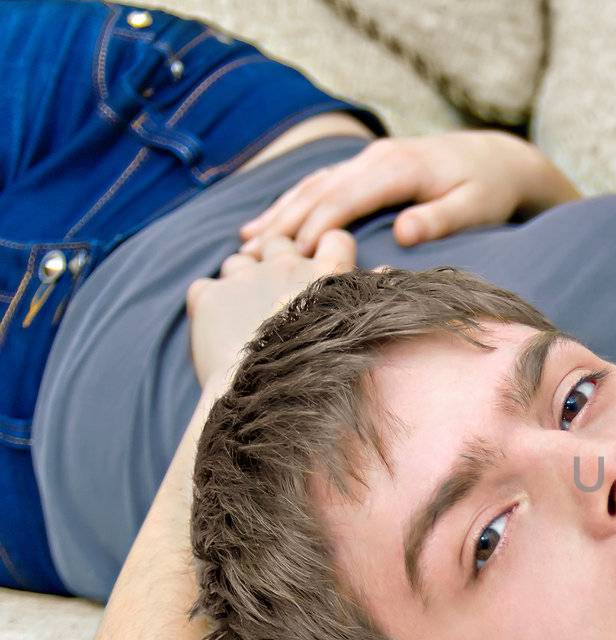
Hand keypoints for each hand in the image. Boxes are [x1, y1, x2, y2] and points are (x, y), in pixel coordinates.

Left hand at [185, 231, 355, 387]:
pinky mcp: (208, 297)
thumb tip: (387, 270)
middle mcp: (286, 266)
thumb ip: (371, 297)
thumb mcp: (359, 333)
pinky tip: (219, 327)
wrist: (268, 403)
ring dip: (240, 279)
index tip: (321, 267)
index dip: (327, 248)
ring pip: (238, 259)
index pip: (334, 237)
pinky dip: (209, 303)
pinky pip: (204, 287)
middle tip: (275, 292)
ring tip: (245, 313)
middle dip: (276, 259)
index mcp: (326, 275)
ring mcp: (244, 278)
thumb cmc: (321, 375)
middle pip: (279, 242)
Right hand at [238, 131, 580, 252]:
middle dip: (283, 224)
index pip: (344, 199)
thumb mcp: (475, 206)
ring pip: (312, 185)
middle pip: (318, 192)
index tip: (292, 259)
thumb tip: (404, 232)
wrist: (499, 158)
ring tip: (245, 245)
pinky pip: (321, 183)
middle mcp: (376, 158)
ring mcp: (368, 158)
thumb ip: (440, 218)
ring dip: (278, 213)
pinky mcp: (367, 165)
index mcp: (399, 168)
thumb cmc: (489, 189)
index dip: (315, 227)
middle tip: (249, 259)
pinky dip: (292, 203)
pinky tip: (268, 224)